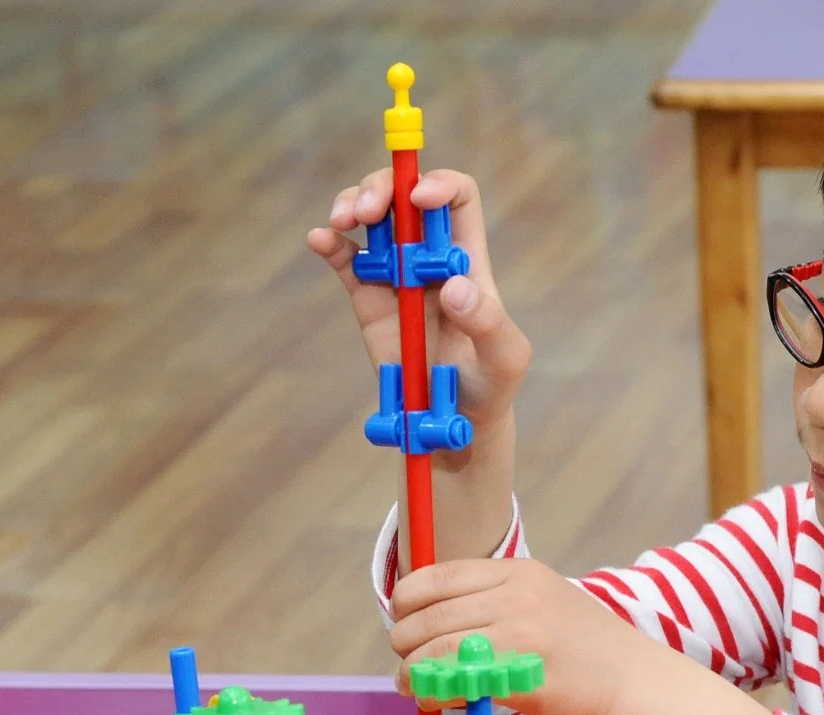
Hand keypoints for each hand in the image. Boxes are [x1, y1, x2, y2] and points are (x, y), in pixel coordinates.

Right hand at [306, 168, 531, 445]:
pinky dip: (330, 243)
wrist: (454, 420)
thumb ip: (487, 322)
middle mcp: (429, 256)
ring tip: (342, 221)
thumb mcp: (504, 357)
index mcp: (467, 258)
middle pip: (404, 196)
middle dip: (383, 188)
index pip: (457, 198)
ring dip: (352, 204)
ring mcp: (395, 275)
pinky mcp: (368, 299)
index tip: (419, 200)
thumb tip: (453, 289)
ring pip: (371, 218)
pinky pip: (346, 260)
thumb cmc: (489, 382)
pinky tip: (319, 239)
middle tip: (367, 210)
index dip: (439, 185)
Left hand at [388, 559, 645, 714]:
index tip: (402, 618)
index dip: (406, 599)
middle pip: (429, 614)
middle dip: (404, 641)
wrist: (634, 682)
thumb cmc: (586, 651)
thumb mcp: (543, 602)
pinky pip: (454, 680)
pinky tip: (434, 699)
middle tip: (404, 662)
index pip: (438, 576)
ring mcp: (518, 633)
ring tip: (411, 684)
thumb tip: (431, 620)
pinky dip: (433, 691)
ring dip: (412, 670)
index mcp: (517, 572)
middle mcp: (515, 595)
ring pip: (434, 648)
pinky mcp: (519, 673)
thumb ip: (494, 603)